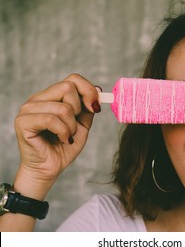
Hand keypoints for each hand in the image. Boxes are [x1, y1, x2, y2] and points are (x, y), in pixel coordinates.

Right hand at [14, 73, 100, 194]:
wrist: (51, 168)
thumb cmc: (64, 146)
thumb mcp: (83, 124)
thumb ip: (88, 107)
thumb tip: (98, 89)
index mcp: (52, 96)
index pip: (72, 79)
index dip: (88, 90)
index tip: (95, 108)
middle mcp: (39, 98)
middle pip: (67, 86)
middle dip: (79, 109)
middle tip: (75, 126)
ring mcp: (29, 109)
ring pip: (62, 107)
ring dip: (71, 126)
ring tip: (67, 137)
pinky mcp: (23, 122)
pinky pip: (51, 120)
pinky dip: (63, 132)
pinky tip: (63, 139)